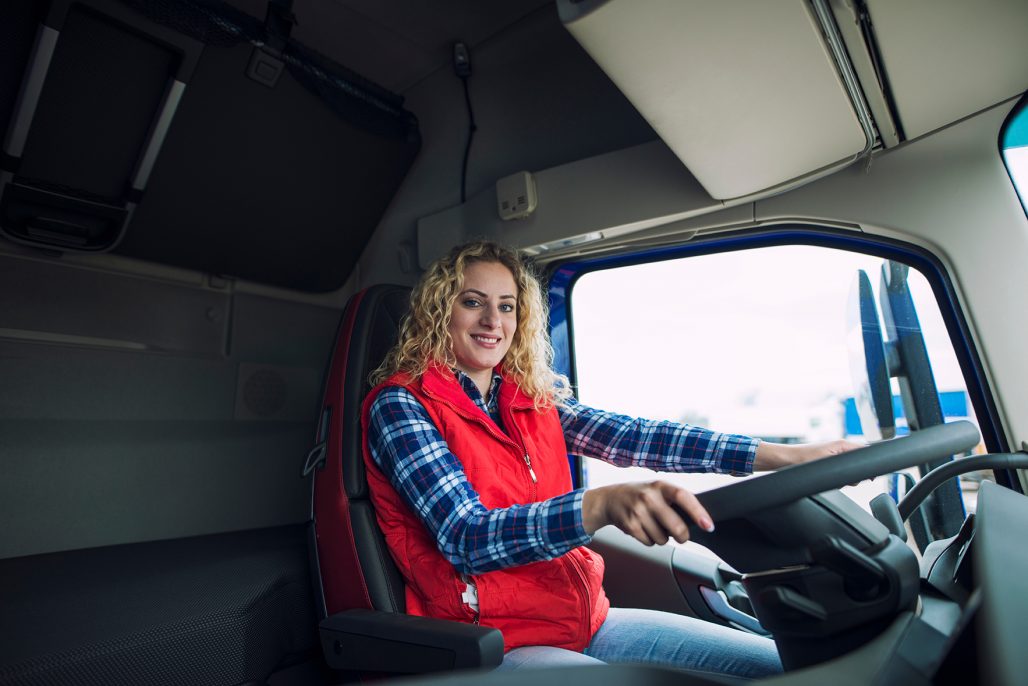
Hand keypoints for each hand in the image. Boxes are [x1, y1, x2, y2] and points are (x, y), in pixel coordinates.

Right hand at [581, 481, 713, 545]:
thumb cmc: (640, 495)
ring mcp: (638, 512)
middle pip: (676, 526)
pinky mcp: (630, 526)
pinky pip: (650, 543)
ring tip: (653, 525)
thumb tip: (699, 521)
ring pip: (663, 539)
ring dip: (662, 537)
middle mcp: (649, 497)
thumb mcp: (657, 489)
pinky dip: (649, 540)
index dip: (698, 512)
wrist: (609, 499)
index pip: (684, 497)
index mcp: (660, 485)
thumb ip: (675, 501)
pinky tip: (643, 529)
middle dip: (683, 536)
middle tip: (682, 535)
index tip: (709, 526)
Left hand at [753, 439, 864, 470]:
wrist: (786, 460)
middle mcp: (839, 449)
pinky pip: (840, 473)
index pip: (865, 451)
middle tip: (844, 479)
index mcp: (842, 444)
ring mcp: (834, 456)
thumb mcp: (828, 462)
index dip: (869, 464)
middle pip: (859, 463)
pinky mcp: (828, 463)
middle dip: (853, 475)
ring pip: (849, 470)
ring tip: (833, 478)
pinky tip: (829, 480)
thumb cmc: (802, 459)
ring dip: (844, 478)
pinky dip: (837, 479)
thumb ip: (847, 463)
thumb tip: (862, 468)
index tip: (869, 475)